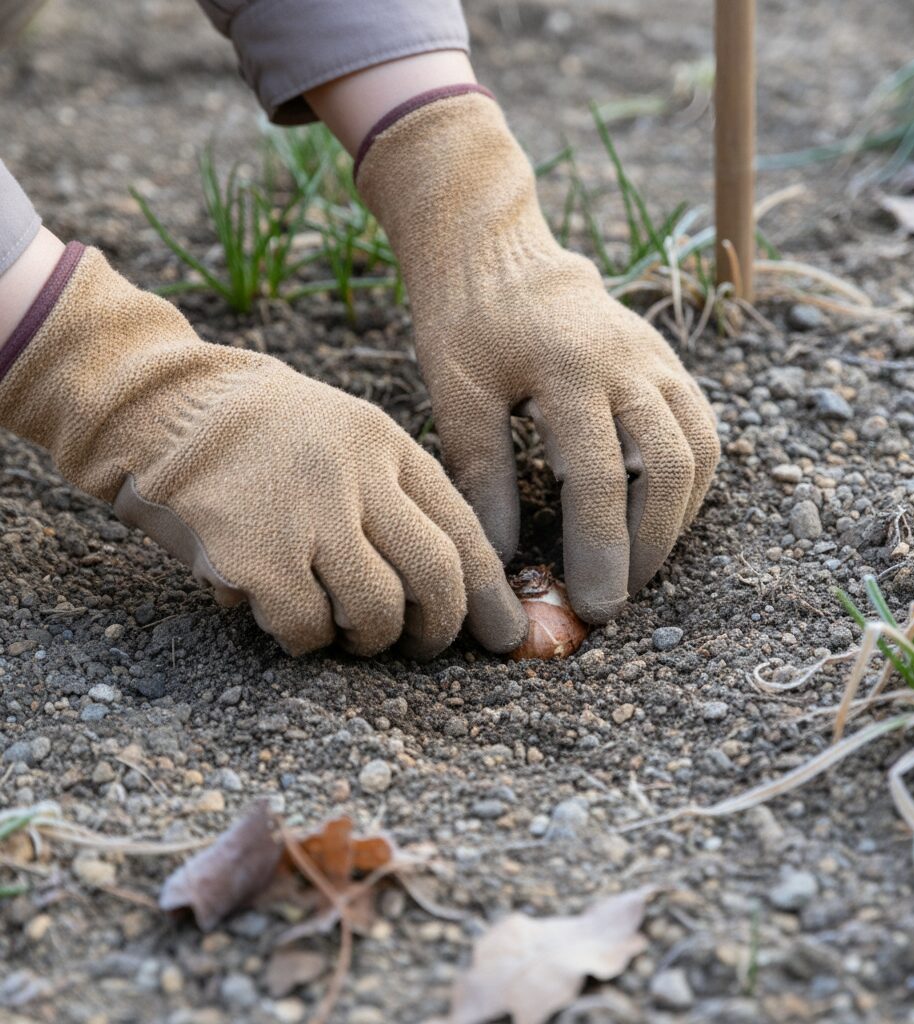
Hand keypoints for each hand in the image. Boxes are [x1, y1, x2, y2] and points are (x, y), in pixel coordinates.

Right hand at [0, 246, 526, 656]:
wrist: (160, 408)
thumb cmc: (261, 436)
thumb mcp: (344, 437)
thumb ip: (394, 496)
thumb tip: (454, 584)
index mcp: (387, 445)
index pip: (463, 527)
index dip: (490, 592)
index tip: (504, 634)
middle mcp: (358, 476)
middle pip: (437, 576)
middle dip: (441, 629)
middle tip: (425, 648)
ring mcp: (309, 514)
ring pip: (378, 612)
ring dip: (371, 640)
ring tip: (347, 631)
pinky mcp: (258, 555)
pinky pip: (308, 629)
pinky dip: (306, 640)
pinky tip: (287, 617)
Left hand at [358, 91, 718, 621]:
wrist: (499, 252)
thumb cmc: (466, 324)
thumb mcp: (458, 396)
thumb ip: (484, 476)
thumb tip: (503, 561)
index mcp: (569, 369)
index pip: (599, 478)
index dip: (600, 551)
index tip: (593, 606)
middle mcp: (629, 362)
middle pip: (669, 467)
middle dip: (650, 544)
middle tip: (618, 594)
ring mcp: (657, 358)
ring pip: (699, 450)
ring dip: (677, 517)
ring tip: (639, 563)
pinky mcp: (668, 360)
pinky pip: (700, 428)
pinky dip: (688, 482)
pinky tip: (656, 514)